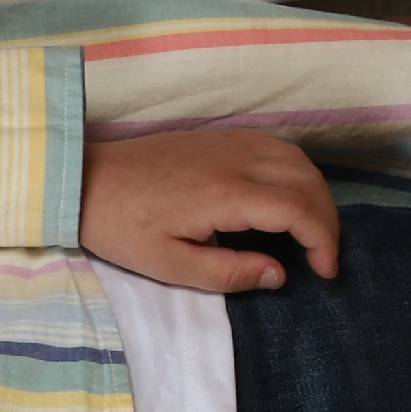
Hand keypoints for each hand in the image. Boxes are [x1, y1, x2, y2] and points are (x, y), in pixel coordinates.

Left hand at [80, 129, 340, 293]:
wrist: (83, 181)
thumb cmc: (120, 227)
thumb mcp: (169, 265)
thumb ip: (229, 273)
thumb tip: (279, 274)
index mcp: (226, 193)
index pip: (300, 210)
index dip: (323, 241)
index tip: (324, 272)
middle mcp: (237, 160)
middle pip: (309, 183)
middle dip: (327, 222)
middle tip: (323, 257)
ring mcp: (230, 142)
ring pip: (299, 161)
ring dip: (316, 195)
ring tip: (311, 232)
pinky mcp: (220, 137)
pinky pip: (278, 148)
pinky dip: (297, 173)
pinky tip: (289, 198)